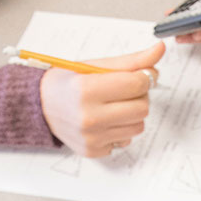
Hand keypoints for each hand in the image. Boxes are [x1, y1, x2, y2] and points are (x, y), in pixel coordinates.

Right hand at [39, 42, 164, 157]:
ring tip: (112, 106)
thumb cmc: (68, 83)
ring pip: (138, 126)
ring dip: (132, 114)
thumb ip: (130, 61)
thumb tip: (159, 49)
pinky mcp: (94, 151)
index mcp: (87, 89)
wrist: (40, 106)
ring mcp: (92, 137)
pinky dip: (120, 130)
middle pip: (142, 107)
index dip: (144, 78)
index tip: (138, 75)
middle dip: (138, 97)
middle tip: (122, 91)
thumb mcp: (95, 66)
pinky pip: (126, 140)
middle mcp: (89, 116)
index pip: (137, 84)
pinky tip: (104, 121)